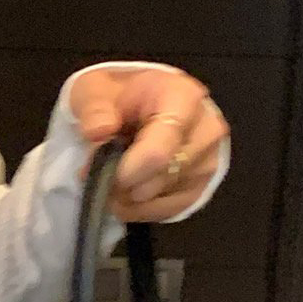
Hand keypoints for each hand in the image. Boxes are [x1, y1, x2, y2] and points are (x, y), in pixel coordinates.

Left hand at [68, 66, 230, 222]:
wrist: (139, 104)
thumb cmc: (117, 97)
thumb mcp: (95, 90)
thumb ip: (94, 109)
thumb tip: (98, 132)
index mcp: (182, 98)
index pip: (160, 150)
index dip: (127, 171)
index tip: (100, 174)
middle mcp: (206, 129)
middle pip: (161, 178)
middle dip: (123, 184)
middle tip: (99, 174)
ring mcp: (208, 160)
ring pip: (162, 197)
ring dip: (128, 198)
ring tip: (113, 177)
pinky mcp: (201, 185)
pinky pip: (168, 211)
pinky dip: (140, 210)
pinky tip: (125, 195)